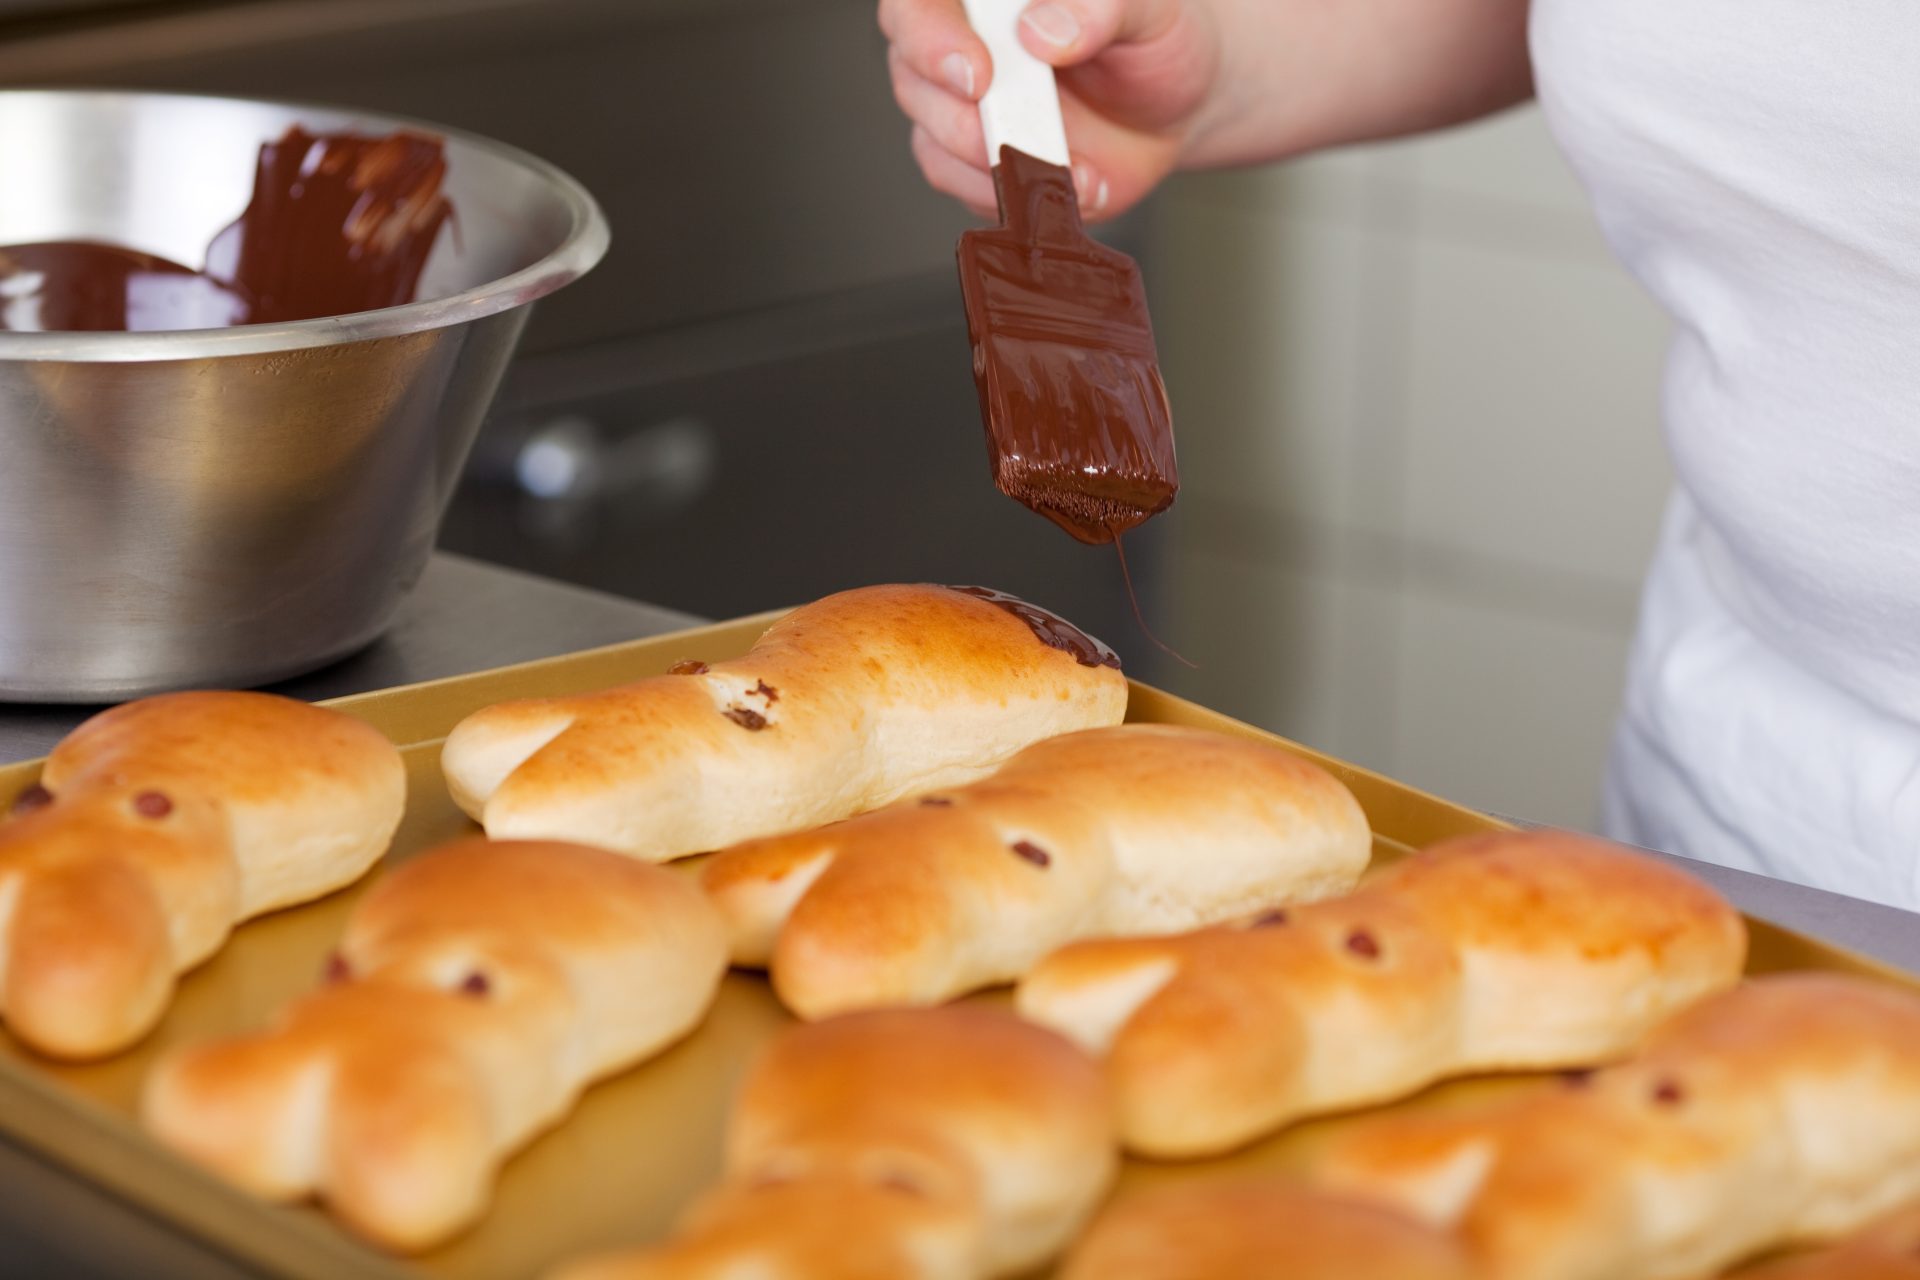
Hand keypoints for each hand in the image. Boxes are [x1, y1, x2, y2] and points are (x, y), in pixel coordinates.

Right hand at [879, 0, 1221, 220]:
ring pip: (932, 139)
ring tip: (1064, 163)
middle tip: (1012, 134)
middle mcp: (960, 42)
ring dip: (992, 163)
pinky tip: (1066, 183)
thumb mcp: (1148, 8)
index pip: (920, 3)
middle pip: (911, 74)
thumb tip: (1043, 30)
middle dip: (957, 115)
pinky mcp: (979, 164)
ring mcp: (963, 107)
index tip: (976, 74)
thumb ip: (1099, 8)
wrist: (1177, 105)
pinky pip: (968, 188)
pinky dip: (1014, 196)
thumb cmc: (1154, 39)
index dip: (930, 36)